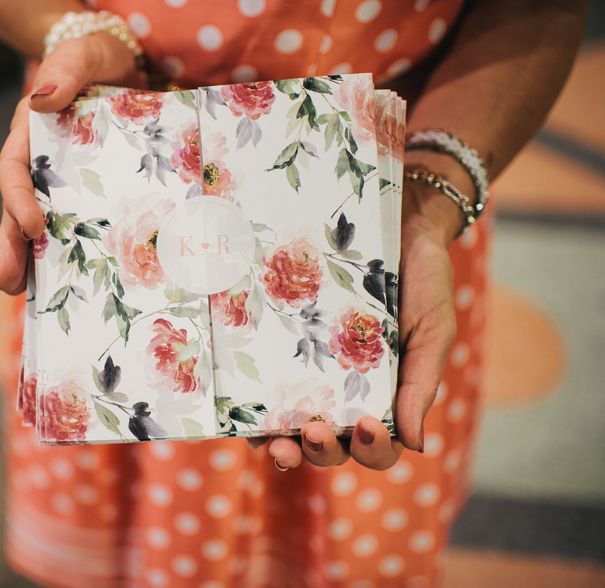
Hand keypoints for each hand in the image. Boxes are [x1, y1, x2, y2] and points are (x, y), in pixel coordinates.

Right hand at [0, 34, 145, 293]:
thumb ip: (66, 71)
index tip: (31, 226)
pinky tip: (72, 283)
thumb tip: (43, 99)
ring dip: (30, 260)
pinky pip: (72, 226)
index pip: (13, 170)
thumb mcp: (82, 55)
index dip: (17, 200)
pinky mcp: (85, 195)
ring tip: (25, 295)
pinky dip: (67, 254)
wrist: (119, 64)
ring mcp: (60, 183)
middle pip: (16, 209)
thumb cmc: (94, 57)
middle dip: (10, 246)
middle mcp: (39, 165)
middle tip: (8, 282)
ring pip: (37, 226)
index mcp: (31, 135)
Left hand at [255, 178, 460, 470]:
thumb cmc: (422, 281)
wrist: (397, 224)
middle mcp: (343, 396)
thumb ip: (421, 384)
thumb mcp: (432, 331)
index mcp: (384, 399)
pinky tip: (242, 413)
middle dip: (320, 451)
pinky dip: (251, 411)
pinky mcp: (278, 350)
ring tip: (275, 440)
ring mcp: (309, 376)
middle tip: (314, 431)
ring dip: (282, 446)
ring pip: (291, 431)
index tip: (368, 426)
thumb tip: (417, 444)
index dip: (371, 450)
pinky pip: (261, 390)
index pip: (376, 446)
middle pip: (329, 447)